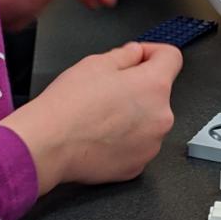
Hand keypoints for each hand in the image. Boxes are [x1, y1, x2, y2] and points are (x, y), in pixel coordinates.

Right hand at [0, 40, 181, 191]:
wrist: (49, 145)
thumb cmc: (68, 106)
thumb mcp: (95, 63)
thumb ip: (125, 55)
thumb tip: (135, 54)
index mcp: (154, 86)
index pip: (171, 58)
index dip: (152, 52)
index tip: (138, 57)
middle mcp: (161, 117)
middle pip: (157, 94)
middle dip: (137, 88)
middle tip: (107, 90)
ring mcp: (151, 145)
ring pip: (147, 122)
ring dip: (132, 116)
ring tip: (100, 117)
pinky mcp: (137, 166)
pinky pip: (136, 146)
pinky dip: (123, 140)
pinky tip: (100, 137)